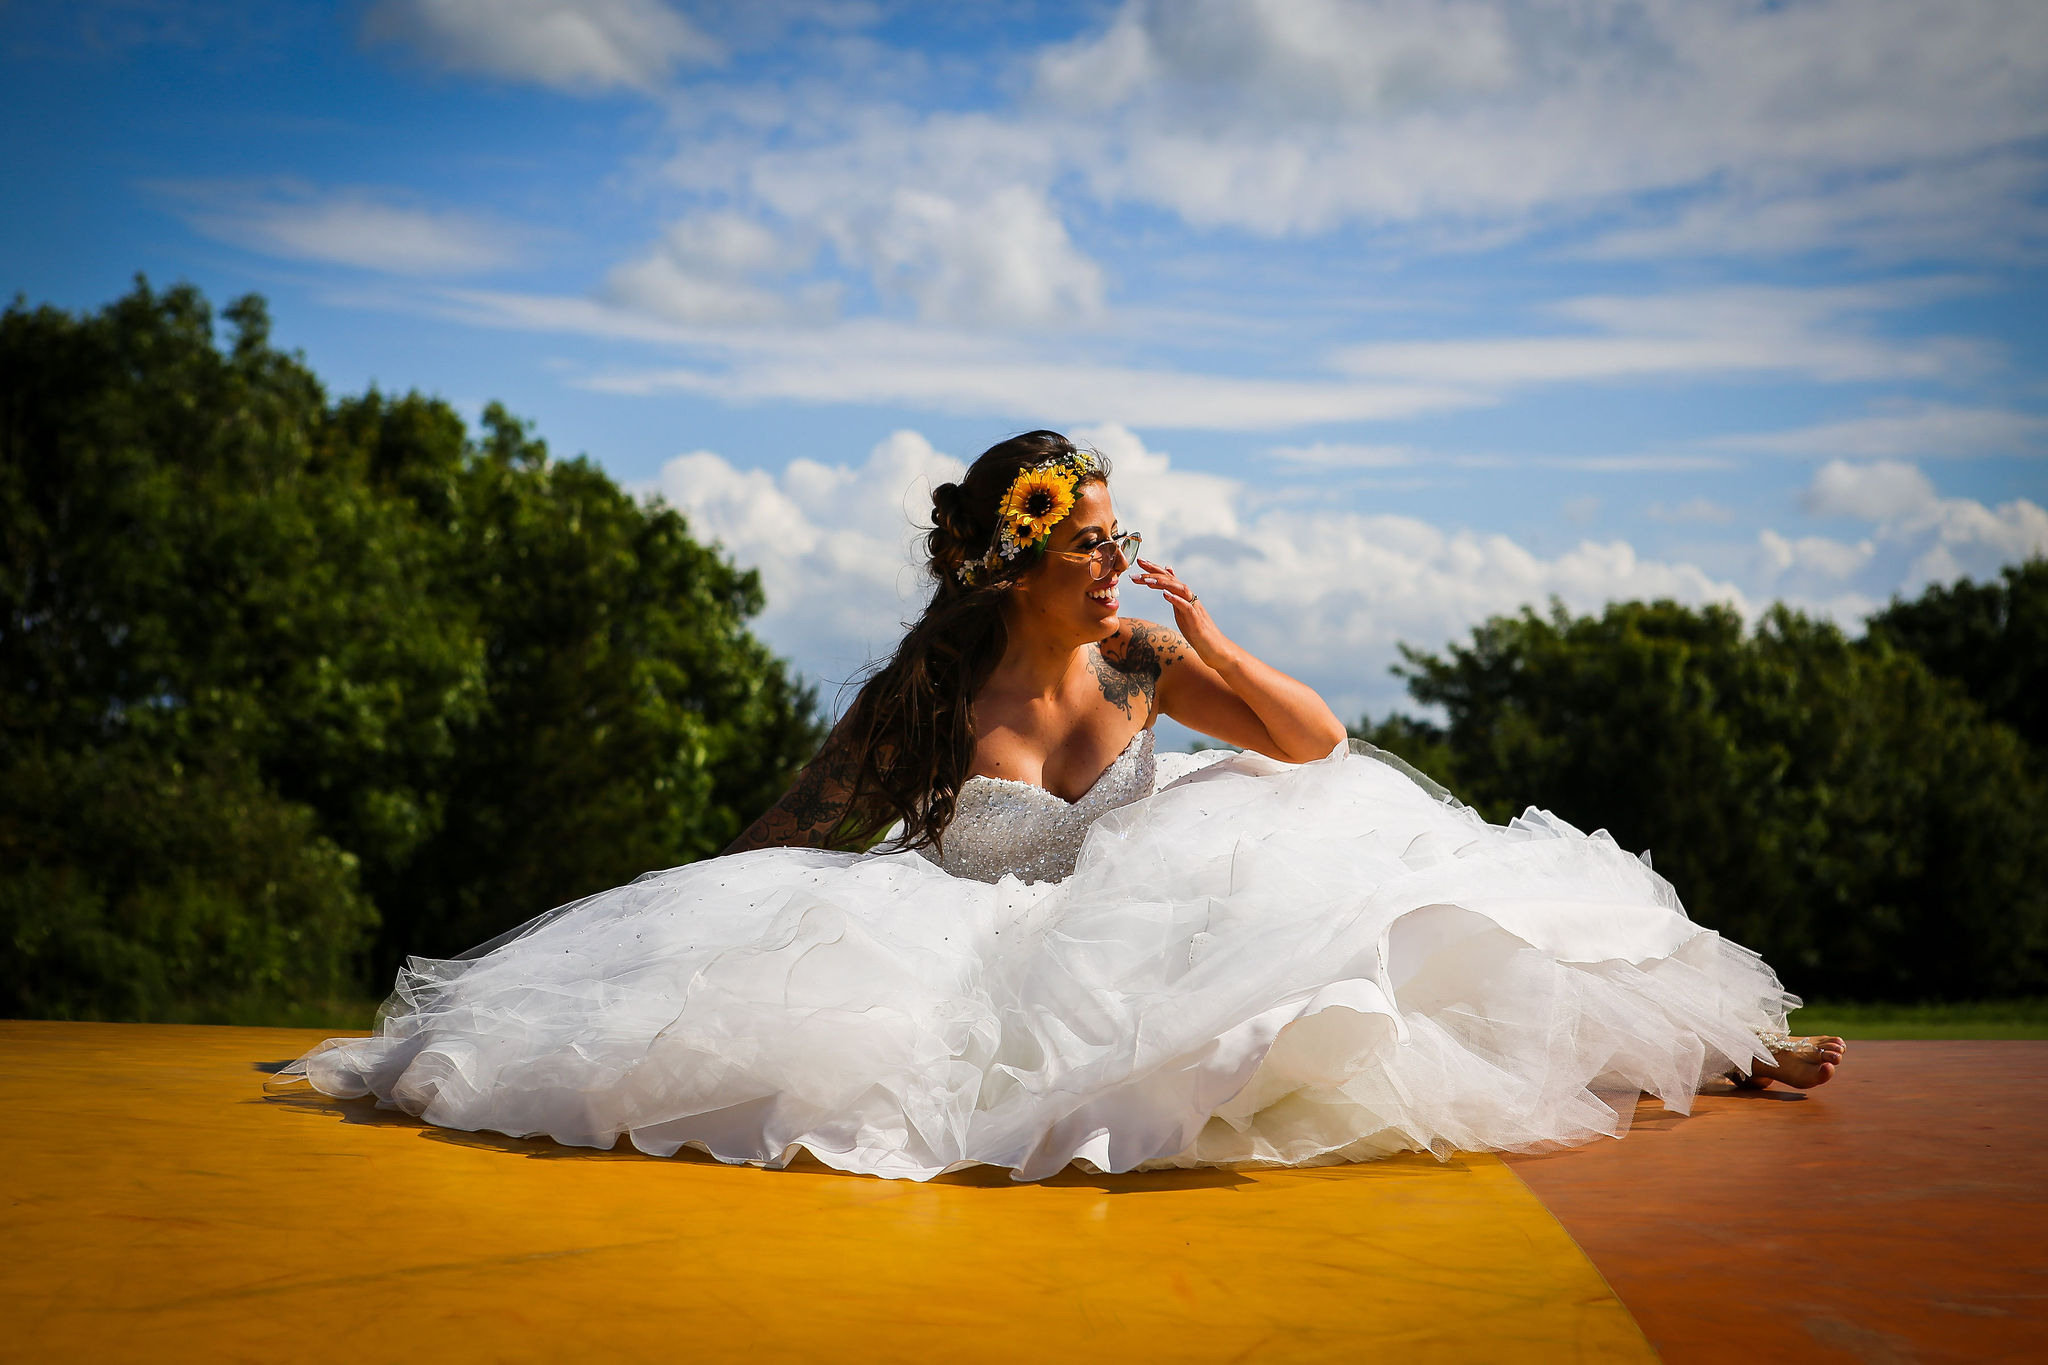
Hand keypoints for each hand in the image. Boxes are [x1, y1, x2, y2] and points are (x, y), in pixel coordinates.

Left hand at [1132, 558, 1237, 672]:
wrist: (1214, 647)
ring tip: (1148, 580)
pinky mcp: (1196, 620)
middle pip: (1171, 579)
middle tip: (1137, 567)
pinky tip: (1165, 595)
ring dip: (1163, 583)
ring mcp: (1194, 608)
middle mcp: (1189, 598)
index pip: (1168, 577)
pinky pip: (1186, 606)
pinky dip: (1176, 599)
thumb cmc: (1197, 630)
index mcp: (1183, 596)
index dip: (1154, 568)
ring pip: (1179, 589)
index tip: (1139, 561)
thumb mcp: (1182, 611)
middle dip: (1153, 572)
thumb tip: (1166, 587)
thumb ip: (1175, 597)